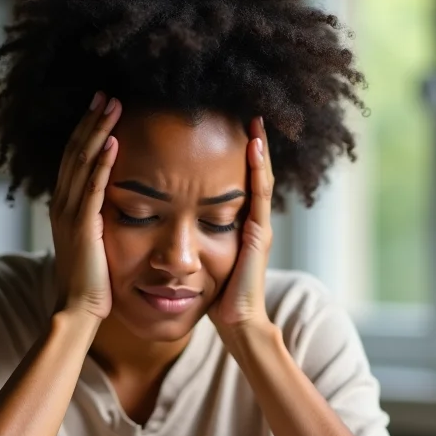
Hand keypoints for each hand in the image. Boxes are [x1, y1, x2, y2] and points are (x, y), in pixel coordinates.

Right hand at [50, 92, 121, 320]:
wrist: (78, 309)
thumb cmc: (91, 281)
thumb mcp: (91, 243)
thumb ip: (95, 221)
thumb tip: (108, 207)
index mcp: (64, 207)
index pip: (72, 160)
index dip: (84, 132)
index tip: (99, 110)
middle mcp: (62, 205)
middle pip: (74, 152)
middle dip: (90, 122)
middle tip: (105, 94)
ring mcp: (70, 214)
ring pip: (81, 163)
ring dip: (97, 132)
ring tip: (111, 105)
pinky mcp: (83, 226)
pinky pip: (93, 188)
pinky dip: (102, 163)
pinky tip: (113, 142)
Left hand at [209, 116, 273, 335]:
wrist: (236, 322)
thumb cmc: (218, 296)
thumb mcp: (206, 260)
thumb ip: (197, 241)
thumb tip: (174, 225)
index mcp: (239, 226)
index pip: (239, 184)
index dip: (236, 158)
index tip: (227, 129)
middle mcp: (253, 222)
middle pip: (254, 175)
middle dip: (251, 145)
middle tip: (245, 113)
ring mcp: (259, 226)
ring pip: (261, 178)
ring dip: (259, 148)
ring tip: (253, 119)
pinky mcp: (259, 234)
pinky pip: (260, 194)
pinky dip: (258, 169)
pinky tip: (254, 145)